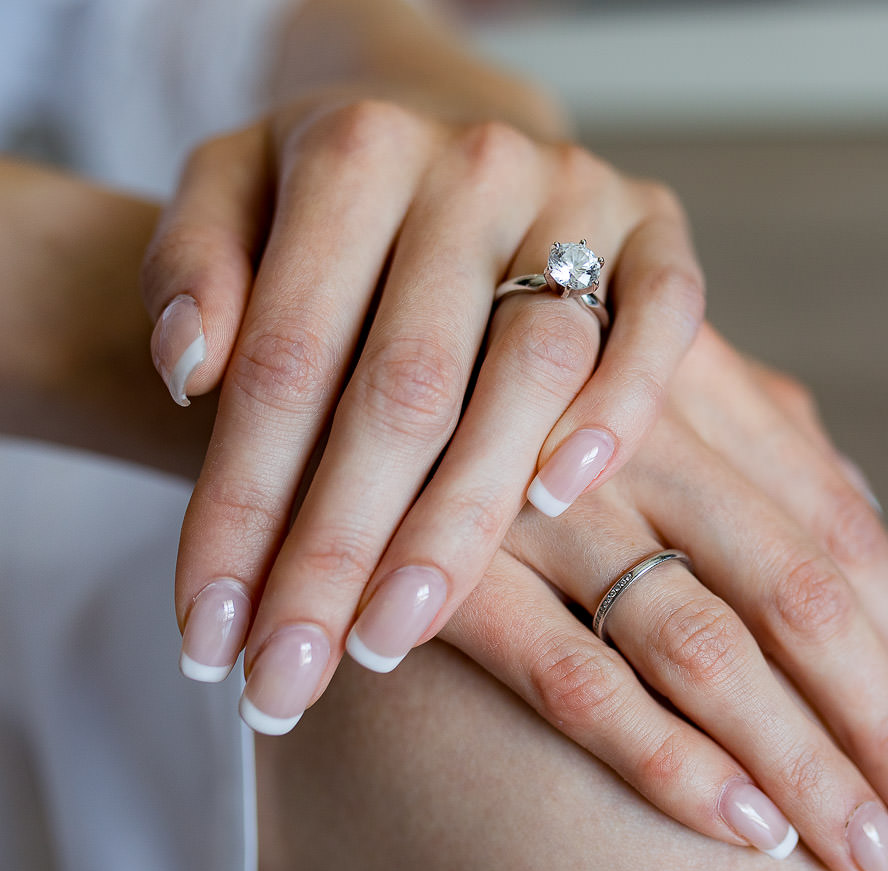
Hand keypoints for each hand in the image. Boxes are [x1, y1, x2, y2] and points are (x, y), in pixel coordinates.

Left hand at [147, 97, 704, 713]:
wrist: (455, 140)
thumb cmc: (336, 198)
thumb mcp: (231, 188)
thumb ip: (189, 259)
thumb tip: (187, 366)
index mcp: (353, 149)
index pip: (284, 358)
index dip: (239, 507)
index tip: (210, 634)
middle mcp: (471, 165)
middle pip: (404, 386)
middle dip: (341, 550)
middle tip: (294, 676)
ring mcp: (576, 192)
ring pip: (533, 366)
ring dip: (466, 514)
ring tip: (396, 632)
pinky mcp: (657, 225)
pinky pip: (663, 316)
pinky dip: (619, 407)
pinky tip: (557, 498)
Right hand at [422, 325, 887, 870]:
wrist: (332, 325)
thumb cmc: (504, 358)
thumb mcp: (644, 359)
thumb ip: (754, 429)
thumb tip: (859, 503)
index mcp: (699, 390)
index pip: (840, 532)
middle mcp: (643, 440)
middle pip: (802, 595)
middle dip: (887, 725)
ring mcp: (551, 505)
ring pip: (709, 647)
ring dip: (802, 761)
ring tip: (870, 858)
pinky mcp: (457, 567)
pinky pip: (576, 677)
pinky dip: (667, 755)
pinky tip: (743, 828)